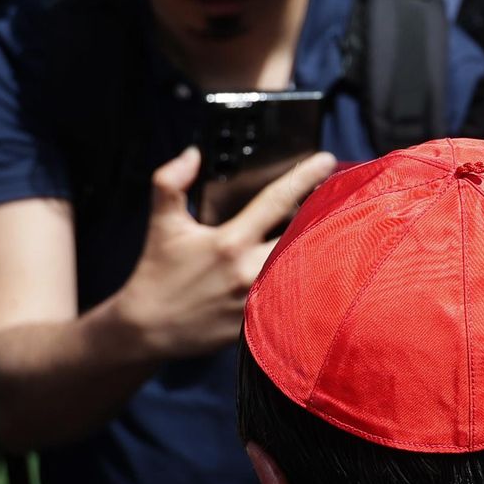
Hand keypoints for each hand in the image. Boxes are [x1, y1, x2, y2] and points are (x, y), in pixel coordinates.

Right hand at [117, 146, 336, 358]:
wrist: (148, 329)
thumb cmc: (157, 274)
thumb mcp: (163, 223)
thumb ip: (171, 182)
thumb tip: (192, 154)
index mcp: (230, 241)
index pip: (276, 201)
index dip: (304, 176)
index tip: (326, 160)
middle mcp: (250, 271)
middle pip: (304, 235)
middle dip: (323, 214)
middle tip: (336, 198)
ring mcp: (260, 300)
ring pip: (305, 267)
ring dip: (319, 246)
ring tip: (334, 229)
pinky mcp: (262, 324)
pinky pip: (296, 298)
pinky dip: (307, 280)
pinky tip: (316, 268)